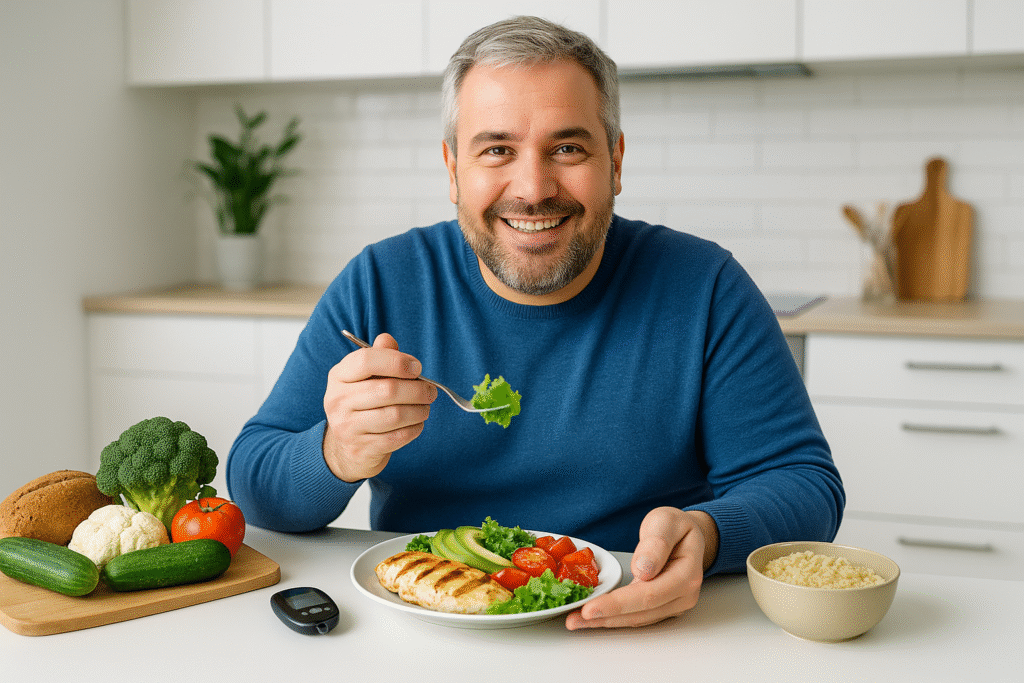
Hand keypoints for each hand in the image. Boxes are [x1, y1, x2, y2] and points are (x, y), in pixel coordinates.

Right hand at [322, 333, 436, 481]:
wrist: (346, 447)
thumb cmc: (362, 403)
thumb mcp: (365, 377)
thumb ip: (379, 356)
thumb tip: (387, 339)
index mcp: (339, 376)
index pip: (366, 361)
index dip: (397, 362)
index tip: (417, 368)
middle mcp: (338, 400)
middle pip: (387, 390)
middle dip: (417, 389)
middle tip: (431, 390)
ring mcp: (348, 427)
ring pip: (395, 415)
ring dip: (419, 410)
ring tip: (426, 407)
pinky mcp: (362, 448)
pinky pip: (397, 437)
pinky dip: (414, 428)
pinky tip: (418, 423)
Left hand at [564, 507, 717, 629]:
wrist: (686, 535)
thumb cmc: (675, 526)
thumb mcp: (665, 522)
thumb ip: (656, 543)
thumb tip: (643, 570)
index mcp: (687, 574)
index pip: (649, 594)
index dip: (618, 604)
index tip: (591, 608)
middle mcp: (684, 595)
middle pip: (641, 613)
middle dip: (605, 617)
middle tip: (574, 620)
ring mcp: (674, 605)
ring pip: (637, 619)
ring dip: (606, 622)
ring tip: (576, 621)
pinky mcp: (662, 608)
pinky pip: (637, 616)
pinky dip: (614, 617)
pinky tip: (593, 617)